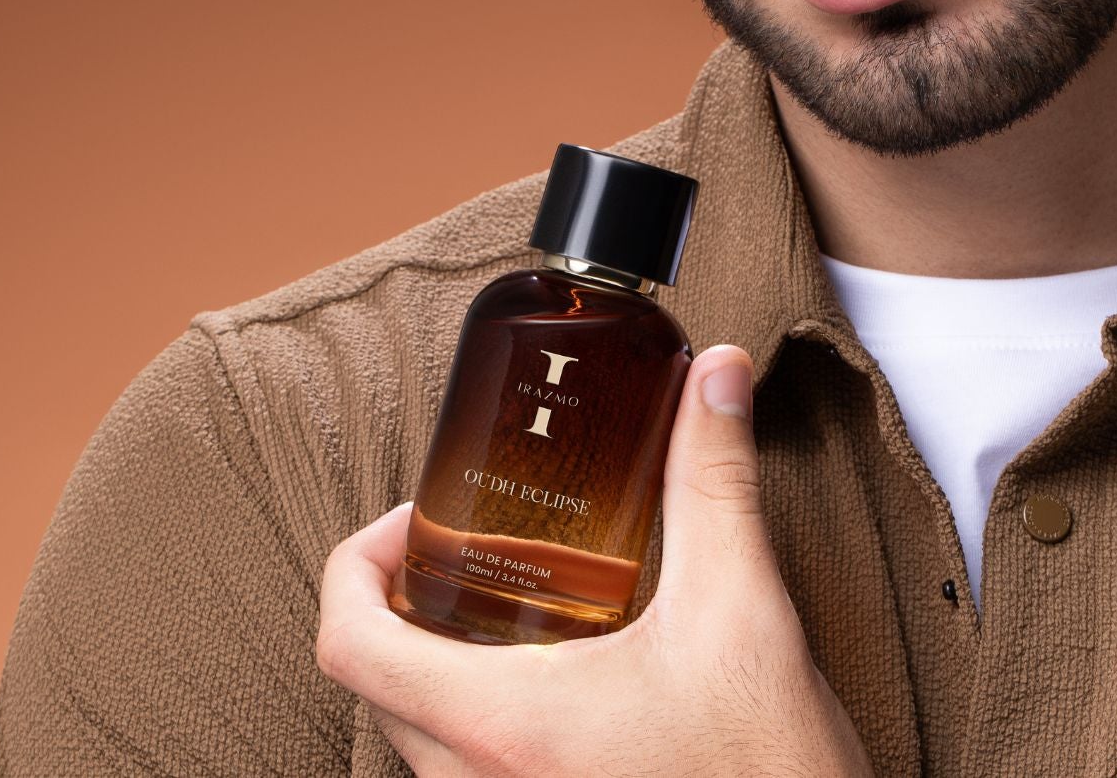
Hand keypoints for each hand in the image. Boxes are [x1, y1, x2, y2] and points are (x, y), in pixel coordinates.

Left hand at [315, 343, 875, 777]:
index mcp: (502, 725)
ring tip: (511, 598)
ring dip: (439, 660)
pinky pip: (466, 773)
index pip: (348, 644)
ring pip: (420, 736)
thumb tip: (713, 377)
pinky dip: (479, 713)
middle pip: (376, 684)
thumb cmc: (768, 774)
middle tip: (466, 543)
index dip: (356, 562)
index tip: (414, 519)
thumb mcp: (739, 610)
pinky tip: (561, 673)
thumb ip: (715, 482)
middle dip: (404, 600)